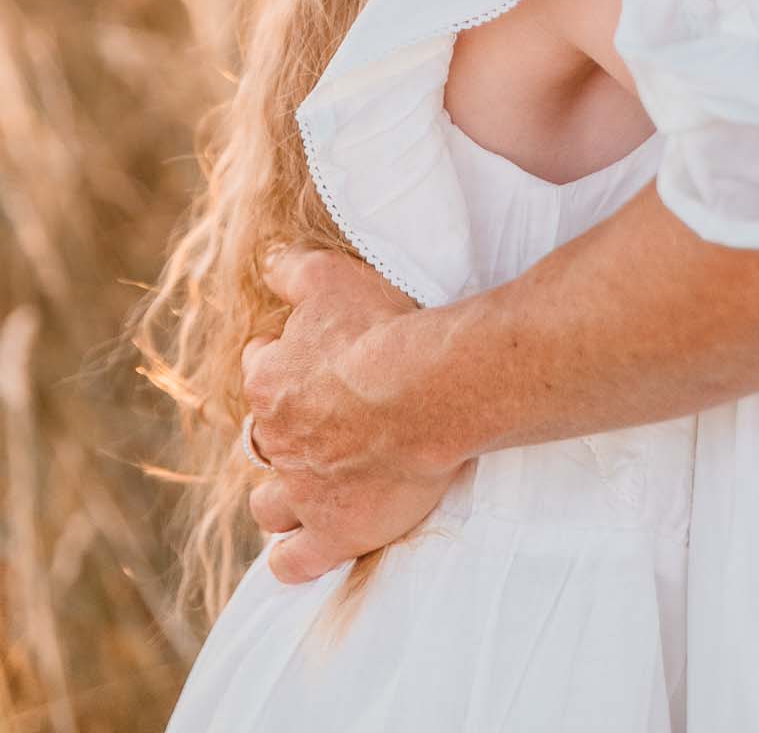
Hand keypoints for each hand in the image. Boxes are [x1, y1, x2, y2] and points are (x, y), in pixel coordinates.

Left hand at [241, 245, 458, 584]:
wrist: (431, 387)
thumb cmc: (384, 328)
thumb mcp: (331, 277)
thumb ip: (291, 269)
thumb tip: (267, 263)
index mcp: (269, 382)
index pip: (260, 371)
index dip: (285, 364)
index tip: (317, 361)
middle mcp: (276, 441)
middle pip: (263, 441)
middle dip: (283, 434)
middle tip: (324, 423)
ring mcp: (302, 492)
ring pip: (269, 505)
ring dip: (281, 496)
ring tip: (311, 486)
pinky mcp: (333, 533)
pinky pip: (293, 562)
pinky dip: (293, 558)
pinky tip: (304, 549)